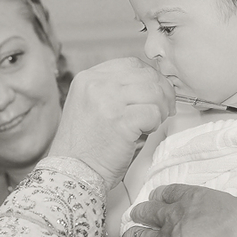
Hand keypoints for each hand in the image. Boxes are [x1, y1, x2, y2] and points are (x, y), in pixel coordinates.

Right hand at [49, 58, 174, 189]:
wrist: (72, 172)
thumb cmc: (85, 145)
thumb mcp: (91, 105)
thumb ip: (114, 90)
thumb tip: (151, 84)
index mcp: (88, 78)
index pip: (131, 64)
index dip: (150, 77)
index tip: (156, 93)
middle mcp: (96, 84)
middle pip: (146, 75)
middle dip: (163, 92)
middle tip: (164, 110)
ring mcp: (108, 101)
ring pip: (154, 91)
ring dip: (161, 108)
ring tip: (152, 122)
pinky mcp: (120, 120)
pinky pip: (153, 112)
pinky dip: (155, 123)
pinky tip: (145, 132)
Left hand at [119, 156, 236, 236]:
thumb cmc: (231, 235)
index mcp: (192, 200)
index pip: (173, 192)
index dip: (166, 193)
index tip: (159, 194)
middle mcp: (170, 218)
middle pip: (150, 211)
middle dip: (144, 211)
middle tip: (139, 212)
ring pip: (138, 235)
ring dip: (133, 235)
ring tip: (128, 236)